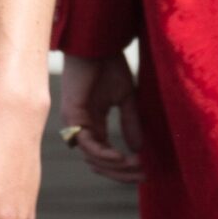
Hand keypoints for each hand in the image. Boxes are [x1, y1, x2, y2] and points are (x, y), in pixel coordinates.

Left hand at [60, 52, 144, 184]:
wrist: (97, 43)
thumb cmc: (108, 64)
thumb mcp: (126, 98)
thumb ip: (130, 122)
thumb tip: (137, 149)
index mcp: (93, 124)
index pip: (106, 156)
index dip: (124, 168)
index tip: (145, 172)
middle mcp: (81, 127)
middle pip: (98, 162)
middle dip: (121, 173)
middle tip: (143, 175)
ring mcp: (74, 122)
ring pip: (92, 157)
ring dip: (115, 165)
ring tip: (136, 165)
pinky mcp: (71, 114)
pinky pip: (85, 143)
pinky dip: (102, 153)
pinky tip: (120, 156)